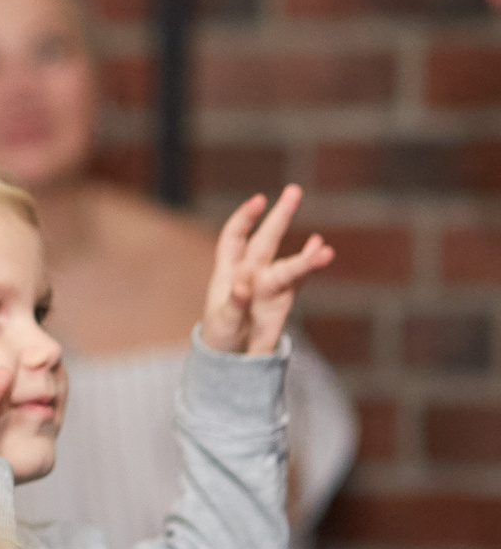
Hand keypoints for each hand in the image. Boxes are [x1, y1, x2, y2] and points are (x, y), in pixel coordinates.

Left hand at [200, 187, 334, 356]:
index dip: (245, 218)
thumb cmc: (221, 336)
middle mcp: (250, 272)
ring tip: (326, 249)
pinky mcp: (285, 299)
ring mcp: (269, 284)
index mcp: (227, 271)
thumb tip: (242, 287)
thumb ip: (232, 304)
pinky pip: (299, 280)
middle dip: (279, 216)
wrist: (234, 358)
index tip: (259, 201)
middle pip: (265, 240)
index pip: (234, 237)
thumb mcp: (222, 322)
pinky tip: (322, 252)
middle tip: (294, 191)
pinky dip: (310, 268)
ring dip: (306, 257)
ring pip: (288, 265)